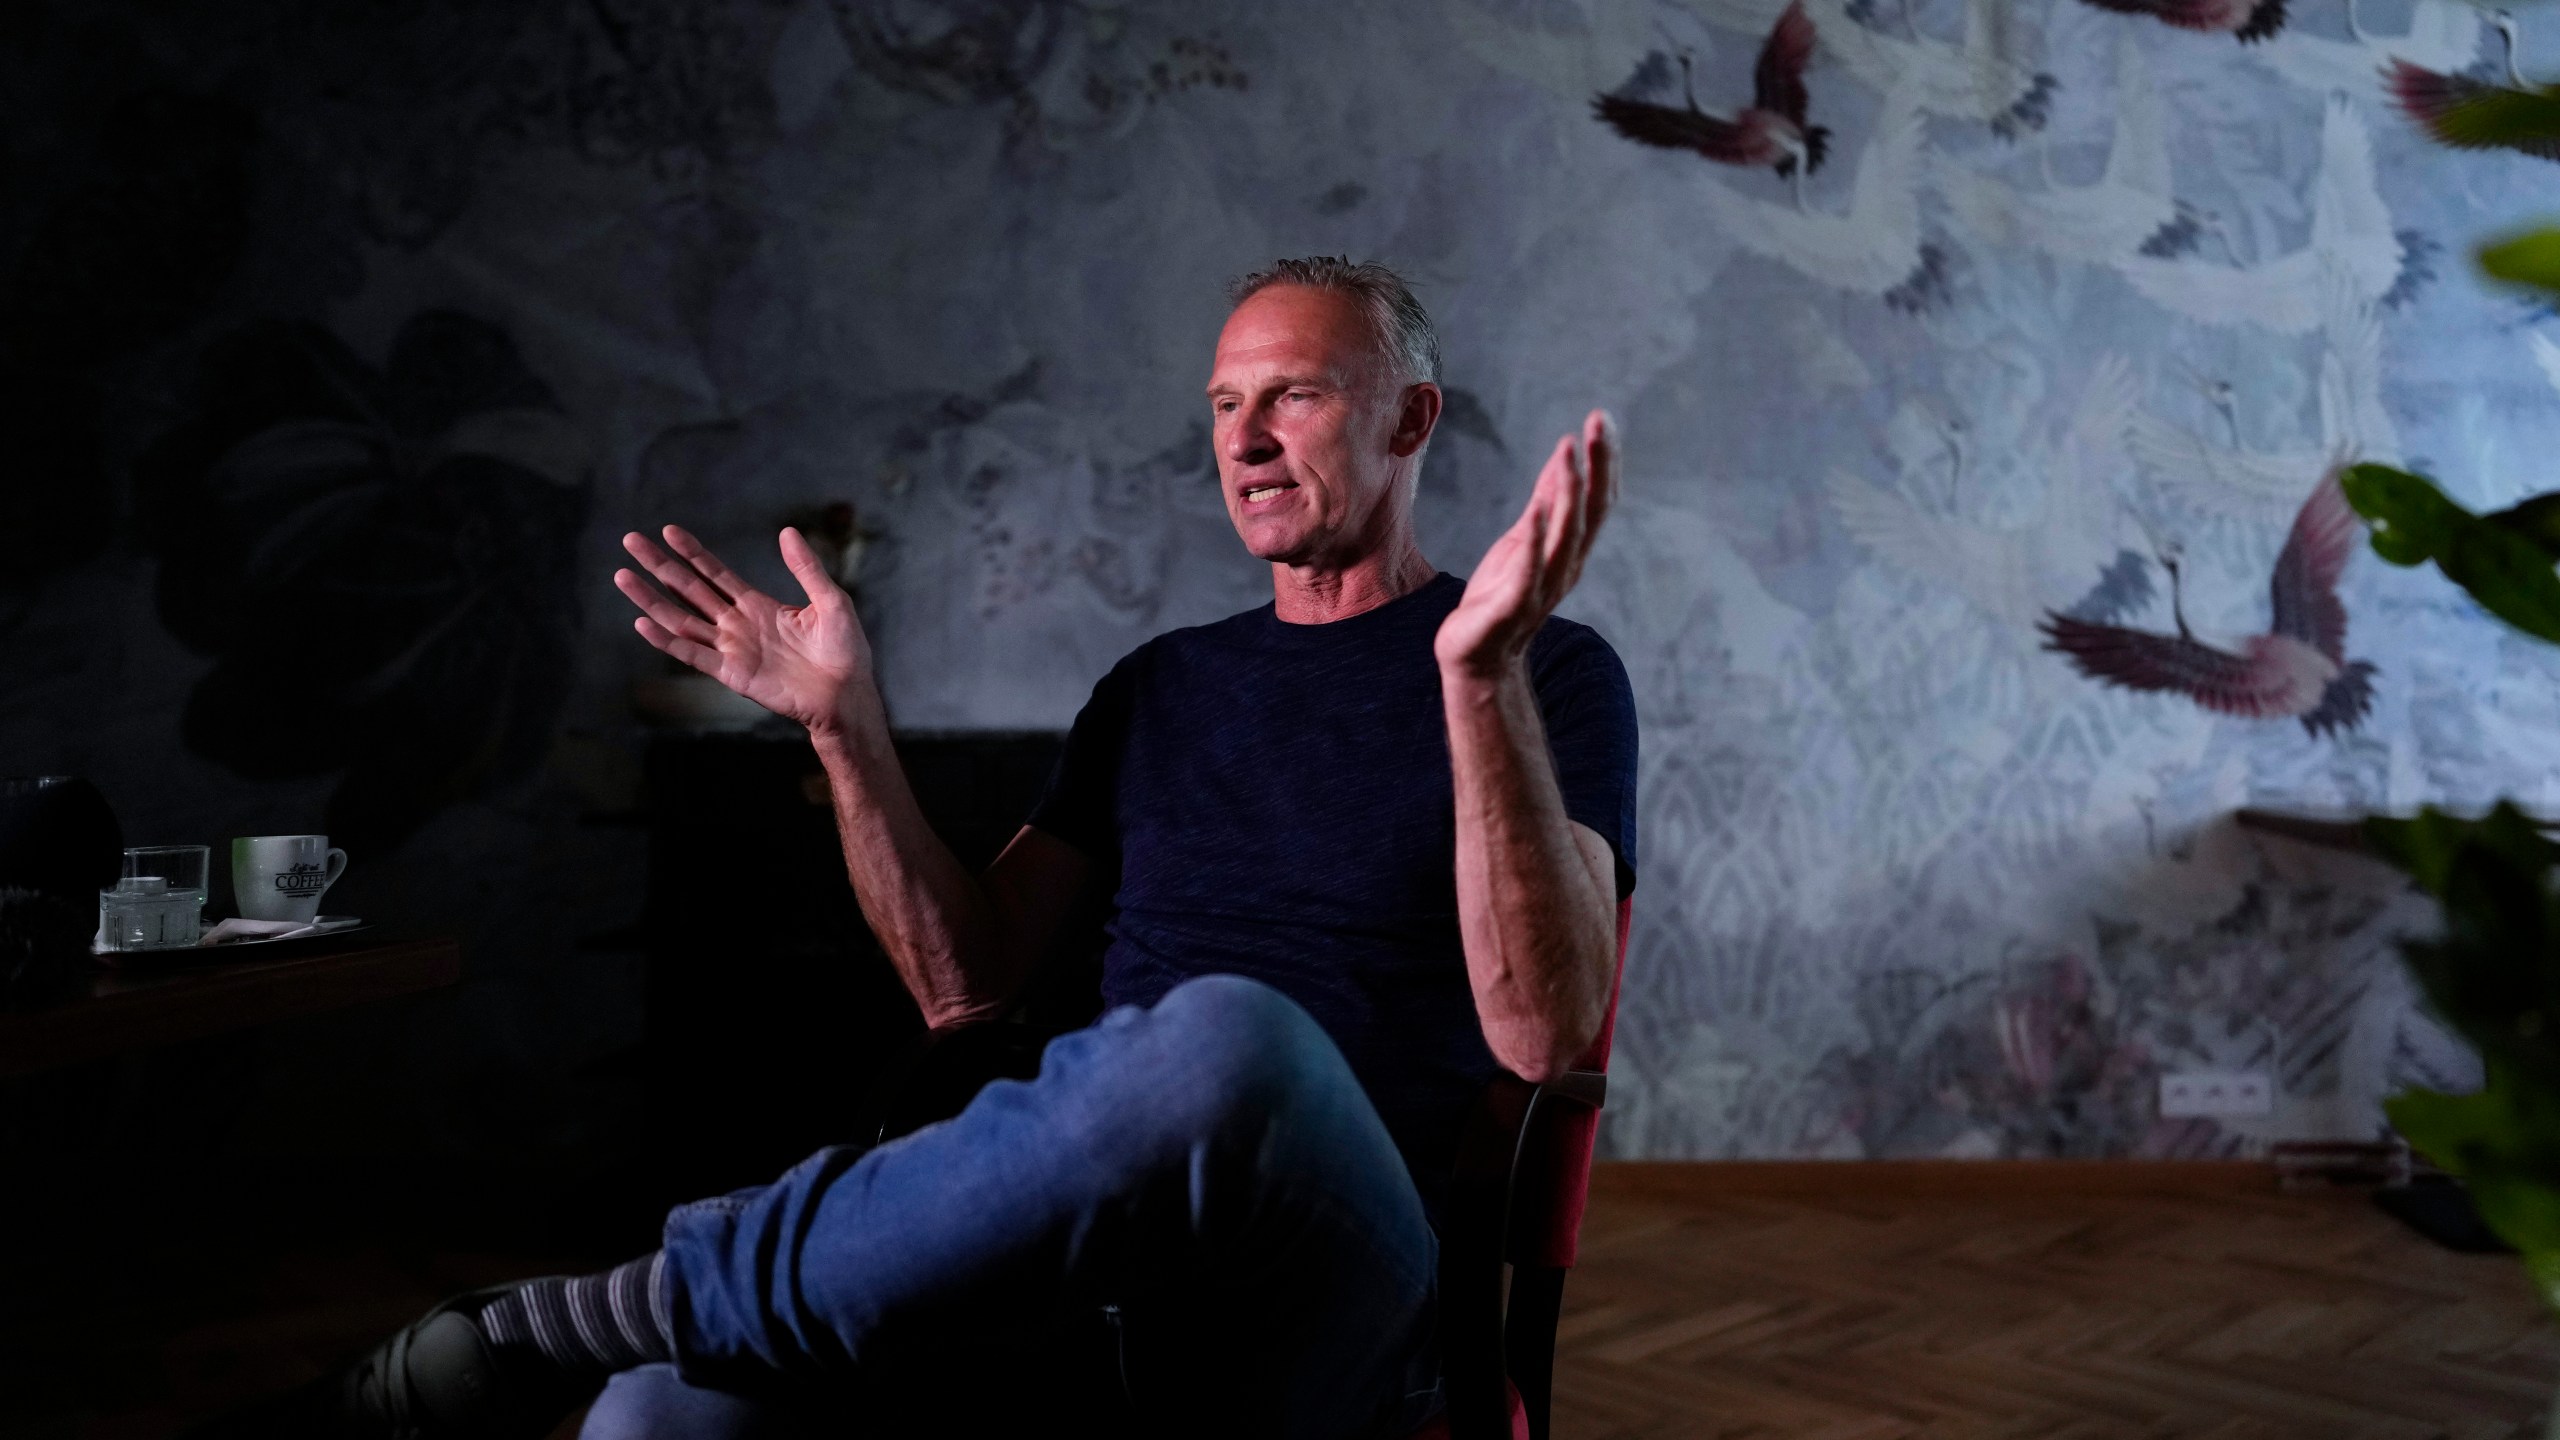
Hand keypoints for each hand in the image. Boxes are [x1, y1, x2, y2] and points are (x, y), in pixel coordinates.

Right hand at [615, 525, 876, 735]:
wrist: (846, 695)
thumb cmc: (845, 651)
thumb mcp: (831, 600)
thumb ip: (806, 568)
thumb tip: (787, 531)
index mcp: (759, 606)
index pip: (716, 573)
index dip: (692, 553)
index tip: (668, 531)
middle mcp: (738, 625)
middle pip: (689, 589)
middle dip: (660, 565)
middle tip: (631, 541)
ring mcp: (731, 649)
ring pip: (681, 619)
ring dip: (651, 599)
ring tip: (623, 576)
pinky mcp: (731, 673)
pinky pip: (691, 655)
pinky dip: (666, 640)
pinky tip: (643, 622)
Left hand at [1435, 410, 1617, 678]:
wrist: (1478, 657)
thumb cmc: (1501, 594)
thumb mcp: (1524, 538)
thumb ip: (1546, 501)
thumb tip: (1566, 455)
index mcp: (1570, 550)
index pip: (1600, 500)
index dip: (1604, 461)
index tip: (1603, 420)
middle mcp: (1565, 566)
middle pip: (1593, 511)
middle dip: (1598, 465)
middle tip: (1600, 421)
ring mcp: (1542, 586)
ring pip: (1565, 536)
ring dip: (1570, 491)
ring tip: (1568, 449)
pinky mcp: (1513, 605)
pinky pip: (1529, 570)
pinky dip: (1536, 540)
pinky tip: (1537, 509)